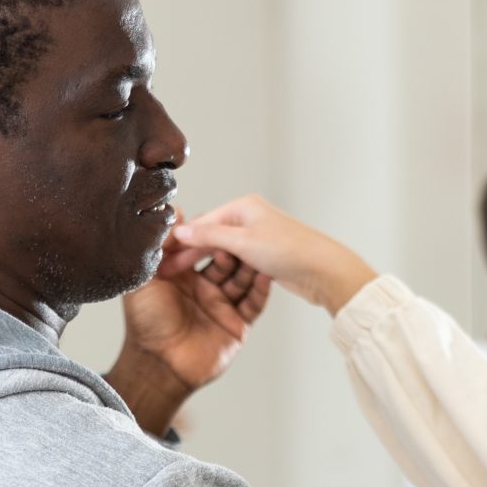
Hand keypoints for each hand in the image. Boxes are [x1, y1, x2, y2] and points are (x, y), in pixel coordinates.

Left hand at [106, 233, 272, 435]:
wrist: (158, 364)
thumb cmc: (145, 323)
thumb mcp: (146, 278)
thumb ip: (157, 246)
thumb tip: (173, 212)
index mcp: (183, 276)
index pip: (204, 248)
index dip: (211, 235)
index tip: (218, 220)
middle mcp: (205, 288)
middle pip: (228, 260)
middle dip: (234, 248)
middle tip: (239, 235)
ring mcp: (222, 306)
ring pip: (243, 279)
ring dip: (250, 265)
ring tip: (255, 251)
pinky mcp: (236, 324)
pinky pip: (254, 304)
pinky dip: (260, 290)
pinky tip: (264, 274)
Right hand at [167, 196, 378, 315]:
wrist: (324, 269)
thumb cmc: (288, 250)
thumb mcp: (243, 242)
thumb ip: (209, 236)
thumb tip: (180, 230)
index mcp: (243, 206)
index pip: (203, 223)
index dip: (181, 241)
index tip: (162, 258)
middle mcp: (249, 218)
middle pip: (210, 236)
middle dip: (189, 254)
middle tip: (166, 271)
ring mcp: (257, 237)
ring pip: (222, 251)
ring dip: (204, 263)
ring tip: (181, 278)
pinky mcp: (264, 255)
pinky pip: (235, 262)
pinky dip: (222, 270)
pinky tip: (208, 280)